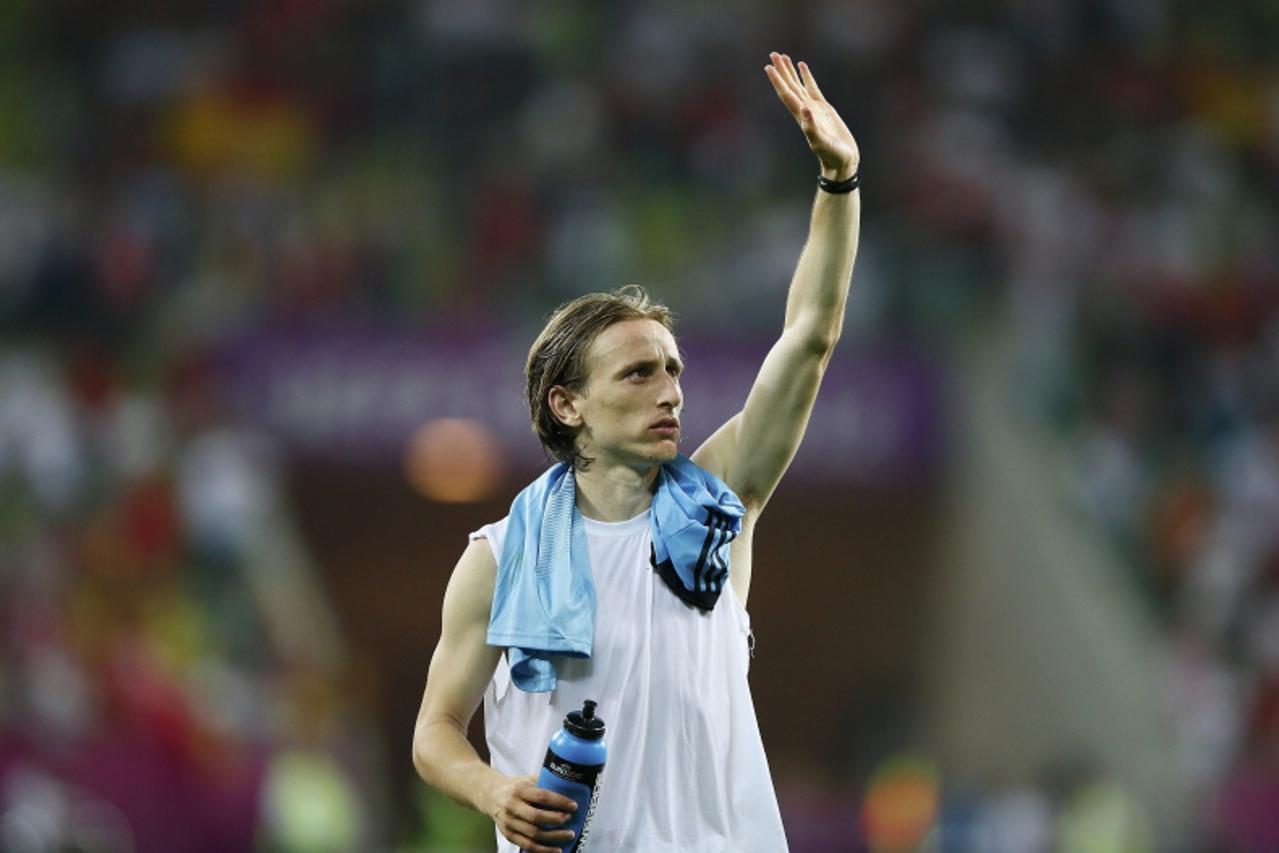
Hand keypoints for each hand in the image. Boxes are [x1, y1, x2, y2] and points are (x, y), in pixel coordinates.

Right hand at [485, 774, 578, 852]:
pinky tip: (556, 849)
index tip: (573, 805)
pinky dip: (543, 850)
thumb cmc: (515, 787)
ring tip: (569, 835)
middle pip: (537, 817)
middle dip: (556, 820)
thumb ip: (544, 781)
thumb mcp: (527, 779)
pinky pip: (527, 845)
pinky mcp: (508, 834)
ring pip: (533, 834)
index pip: (541, 797)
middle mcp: (512, 806)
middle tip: (570, 819)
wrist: (490, 795)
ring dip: (553, 836)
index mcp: (519, 790)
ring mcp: (509, 822)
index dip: (559, 802)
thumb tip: (568, 782)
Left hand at [765, 52, 859, 179]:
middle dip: (781, 71)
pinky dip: (806, 76)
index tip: (768, 67)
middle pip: (789, 86)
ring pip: (798, 85)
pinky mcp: (823, 108)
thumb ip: (812, 128)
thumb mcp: (822, 143)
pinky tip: (802, 66)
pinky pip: (812, 88)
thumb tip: (804, 109)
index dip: (777, 81)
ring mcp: (813, 109)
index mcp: (801, 116)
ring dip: (790, 72)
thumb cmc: (832, 155)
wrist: (842, 161)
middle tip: (773, 54)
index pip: (786, 95)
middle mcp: (804, 110)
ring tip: (783, 56)